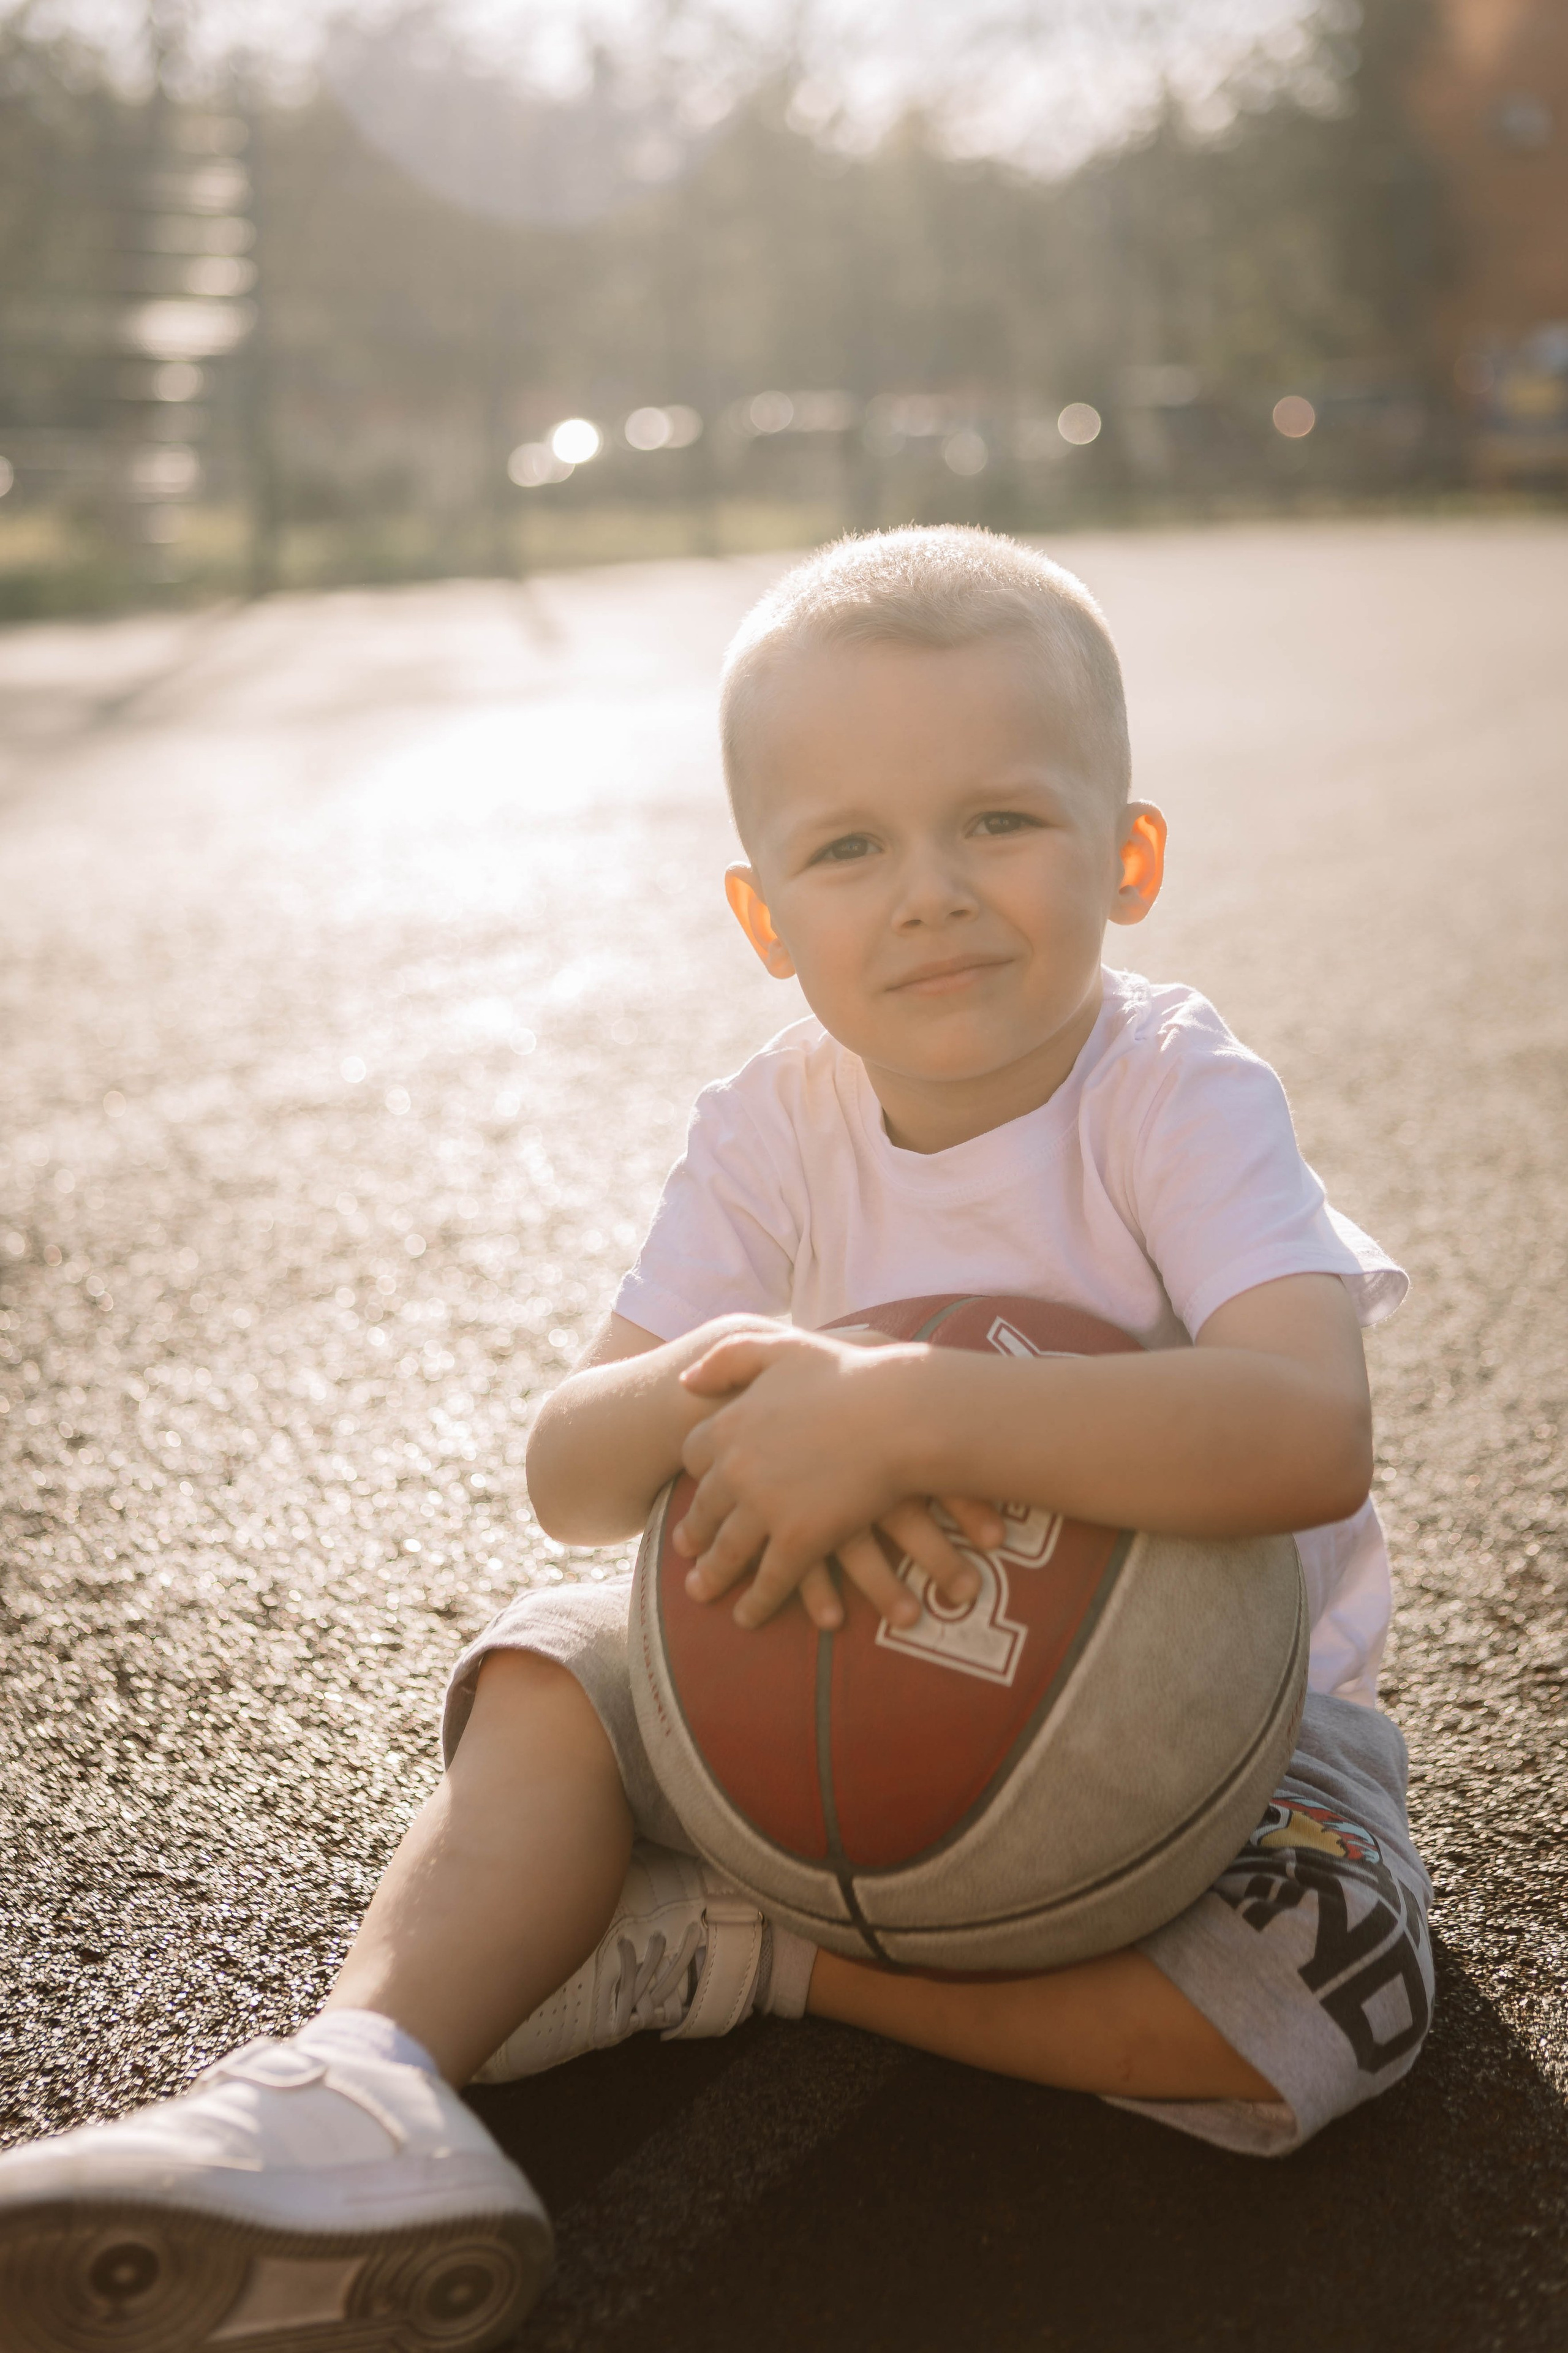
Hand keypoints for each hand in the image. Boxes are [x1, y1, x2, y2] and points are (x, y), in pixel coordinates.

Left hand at [673, 1327, 1005, 1629]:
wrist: (900, 1413)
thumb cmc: (851, 1375)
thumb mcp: (783, 1348)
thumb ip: (731, 1357)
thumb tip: (686, 1380)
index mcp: (731, 1424)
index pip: (694, 1455)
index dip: (695, 1475)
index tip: (696, 1489)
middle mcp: (736, 1468)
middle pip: (704, 1508)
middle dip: (693, 1532)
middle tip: (685, 1550)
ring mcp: (763, 1507)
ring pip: (728, 1552)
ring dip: (713, 1576)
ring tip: (701, 1592)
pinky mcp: (797, 1540)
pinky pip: (769, 1581)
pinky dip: (756, 1603)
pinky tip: (747, 1616)